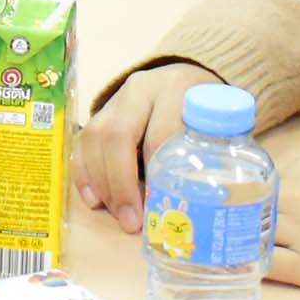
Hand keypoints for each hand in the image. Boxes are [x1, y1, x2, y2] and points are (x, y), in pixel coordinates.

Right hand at [73, 61, 214, 231]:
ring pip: (94, 138)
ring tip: (116, 214)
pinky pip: (82, 142)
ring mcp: (116, 100)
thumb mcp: (217, 126)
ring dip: (101, 183)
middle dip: (121, 184)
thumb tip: (197, 210)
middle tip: (131, 221)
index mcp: (176, 89)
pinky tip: (94, 200)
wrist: (185, 79)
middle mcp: (140, 89)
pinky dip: (84, 174)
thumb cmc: (204, 112)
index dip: (156, 175)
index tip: (159, 208)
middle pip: (118, 134)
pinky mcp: (100, 113)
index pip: (159, 134)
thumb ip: (210, 156)